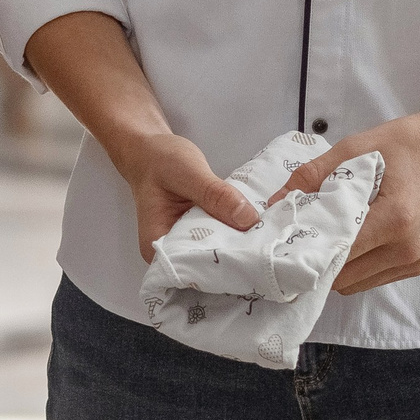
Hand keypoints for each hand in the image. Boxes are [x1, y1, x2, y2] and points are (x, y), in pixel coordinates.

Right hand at [108, 130, 259, 262]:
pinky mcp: (199, 234)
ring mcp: (185, 245)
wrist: (150, 150)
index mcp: (157, 247)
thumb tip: (249, 220)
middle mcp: (170, 253)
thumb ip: (216, 195)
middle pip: (207, 264)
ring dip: (238, 243)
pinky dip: (234, 232)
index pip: (193, 268)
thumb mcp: (188, 172)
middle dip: (236, 255)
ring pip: (217, 251)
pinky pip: (219, 238)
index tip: (254, 257)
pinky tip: (254, 229)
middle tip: (268, 248)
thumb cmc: (159, 160)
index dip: (224, 265)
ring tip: (266, 241)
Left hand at [274, 108, 419, 294]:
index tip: (284, 240)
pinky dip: (354, 265)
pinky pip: (372, 278)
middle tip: (300, 237)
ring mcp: (415, 261)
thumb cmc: (404, 144)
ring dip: (335, 266)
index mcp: (395, 219)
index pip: (339, 253)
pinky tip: (350, 239)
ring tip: (326, 236)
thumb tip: (276, 203)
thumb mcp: (354, 148)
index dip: (308, 249)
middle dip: (318, 260)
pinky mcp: (417, 265)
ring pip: (355, 284)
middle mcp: (407, 248)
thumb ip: (312, 175)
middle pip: (343, 277)